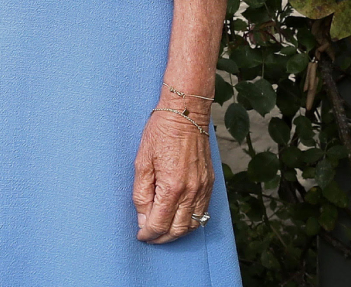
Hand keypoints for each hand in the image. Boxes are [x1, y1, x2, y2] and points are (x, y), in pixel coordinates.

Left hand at [132, 109, 212, 243]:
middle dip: (162, 238)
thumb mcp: (141, 161)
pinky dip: (190, 221)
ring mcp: (203, 188)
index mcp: (172, 187)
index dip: (148, 233)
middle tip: (149, 237)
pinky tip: (179, 219)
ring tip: (162, 232)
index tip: (140, 235)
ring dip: (177, 233)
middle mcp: (192, 191)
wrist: (186, 113)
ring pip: (193, 224)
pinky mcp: (210, 183)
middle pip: (178, 229)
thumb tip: (142, 217)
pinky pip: (202, 212)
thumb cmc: (160, 132)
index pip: (160, 223)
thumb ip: (141, 193)